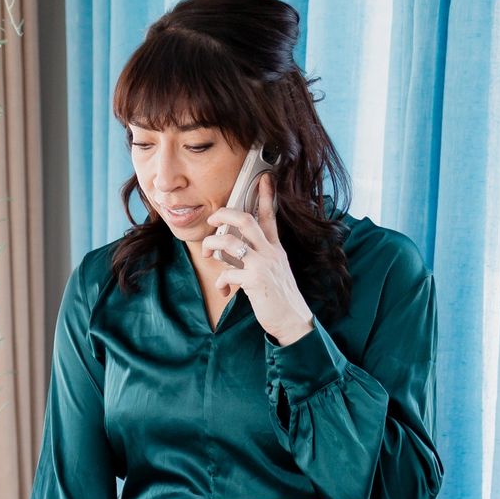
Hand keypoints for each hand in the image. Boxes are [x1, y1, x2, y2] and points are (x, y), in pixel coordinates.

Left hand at [202, 174, 313, 345]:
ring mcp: (263, 265)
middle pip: (245, 220)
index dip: (265, 196)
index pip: (270, 216)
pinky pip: (228, 274)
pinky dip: (220, 282)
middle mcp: (270, 252)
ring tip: (207, 255)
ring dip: (212, 246)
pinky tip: (223, 291)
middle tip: (212, 219)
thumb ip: (254, 258)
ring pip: (230, 243)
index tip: (263, 179)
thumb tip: (228, 253)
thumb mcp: (272, 271)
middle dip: (224, 215)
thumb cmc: (278, 297)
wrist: (293, 319)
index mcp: (275, 248)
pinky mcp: (255, 281)